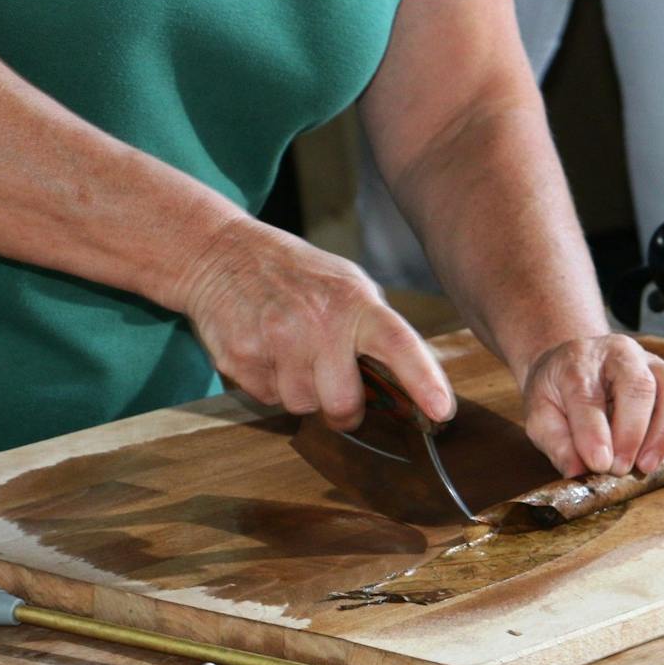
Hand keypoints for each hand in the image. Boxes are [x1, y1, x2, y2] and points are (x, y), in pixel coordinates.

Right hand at [173, 218, 453, 429]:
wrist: (221, 253)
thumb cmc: (298, 275)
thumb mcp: (348, 284)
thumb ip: (377, 329)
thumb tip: (414, 383)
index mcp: (355, 302)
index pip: (398, 345)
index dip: (424, 381)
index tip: (442, 411)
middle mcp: (317, 323)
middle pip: (344, 404)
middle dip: (345, 409)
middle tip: (338, 390)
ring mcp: (275, 342)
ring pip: (303, 407)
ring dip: (304, 393)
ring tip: (293, 354)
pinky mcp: (239, 359)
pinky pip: (269, 400)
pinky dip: (272, 385)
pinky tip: (267, 352)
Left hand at [521, 335, 663, 477]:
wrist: (578, 365)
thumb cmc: (559, 394)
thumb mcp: (540, 416)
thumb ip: (556, 442)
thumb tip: (578, 471)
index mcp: (578, 360)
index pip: (586, 394)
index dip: (594, 433)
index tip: (599, 465)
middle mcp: (619, 353)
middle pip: (638, 386)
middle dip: (633, 434)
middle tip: (621, 469)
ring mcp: (652, 361)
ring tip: (646, 465)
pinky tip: (662, 450)